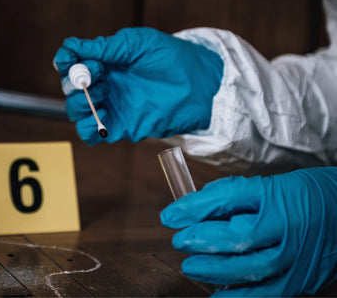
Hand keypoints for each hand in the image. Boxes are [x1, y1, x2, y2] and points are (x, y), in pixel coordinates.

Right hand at [53, 27, 222, 143]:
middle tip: (97, 75)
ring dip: (80, 103)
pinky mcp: (123, 127)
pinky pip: (94, 134)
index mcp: (108, 63)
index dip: (67, 61)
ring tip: (103, 93)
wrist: (198, 85)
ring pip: (79, 111)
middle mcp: (107, 86)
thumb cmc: (172, 58)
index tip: (69, 59)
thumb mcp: (138, 43)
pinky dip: (88, 128)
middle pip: (73, 88)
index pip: (75, 64)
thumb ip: (107, 47)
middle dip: (77, 81)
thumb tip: (72, 46)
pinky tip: (100, 116)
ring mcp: (114, 107)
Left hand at [161, 167, 336, 296]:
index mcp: (275, 194)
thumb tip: (197, 207)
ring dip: (214, 270)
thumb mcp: (268, 184)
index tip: (170, 215)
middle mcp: (286, 225)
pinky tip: (216, 295)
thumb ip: (233, 196)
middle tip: (179, 241)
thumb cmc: (302, 193)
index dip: (194, 206)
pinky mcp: (301, 278)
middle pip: (238, 236)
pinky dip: (239, 297)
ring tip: (190, 266)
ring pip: (251, 268)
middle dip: (201, 240)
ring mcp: (296, 255)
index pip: (227, 196)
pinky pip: (268, 294)